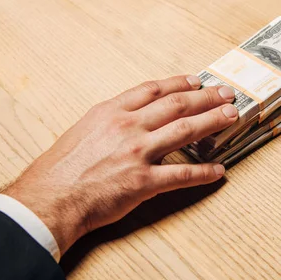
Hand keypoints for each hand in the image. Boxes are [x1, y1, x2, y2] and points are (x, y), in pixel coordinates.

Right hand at [3, 76, 237, 254]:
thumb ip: (109, 120)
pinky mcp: (142, 182)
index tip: (197, 80)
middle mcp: (128, 126)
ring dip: (213, 121)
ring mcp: (137, 153)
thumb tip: (129, 115)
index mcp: (112, 112)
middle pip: (177, 105)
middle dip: (206, 97)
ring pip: (185, 130)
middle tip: (227, 94)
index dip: (180, 83)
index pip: (154, 90)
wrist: (49, 199)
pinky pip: (182, 174)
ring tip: (231, 117)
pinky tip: (219, 171)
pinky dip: (204, 173)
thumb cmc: (61, 168)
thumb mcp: (83, 130)